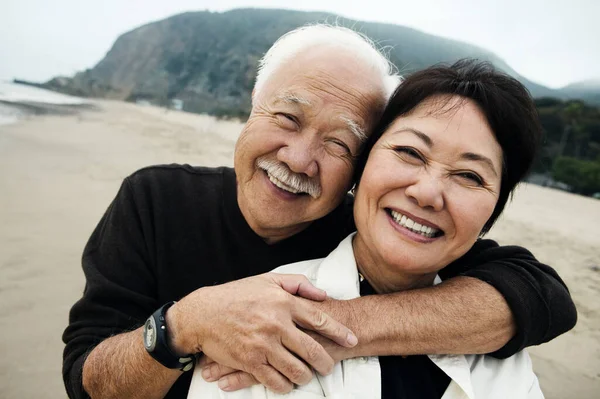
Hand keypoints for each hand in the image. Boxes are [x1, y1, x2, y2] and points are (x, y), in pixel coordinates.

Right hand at [199, 298, 357, 391]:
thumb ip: (298, 284)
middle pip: (312, 350)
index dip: (338, 332)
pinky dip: (286, 385)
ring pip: (297, 370)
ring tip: (308, 376)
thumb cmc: (237, 295)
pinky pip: (276, 381)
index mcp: (282, 302)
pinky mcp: (250, 362)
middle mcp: (275, 324)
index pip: (319, 319)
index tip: (351, 340)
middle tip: (329, 367)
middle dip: (326, 362)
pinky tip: (288, 383)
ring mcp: (263, 345)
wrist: (203, 314)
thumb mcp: (267, 280)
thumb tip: (323, 294)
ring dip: (306, 377)